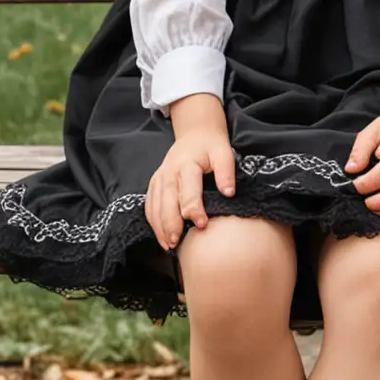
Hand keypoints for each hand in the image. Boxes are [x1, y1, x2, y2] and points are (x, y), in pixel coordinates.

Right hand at [145, 98, 234, 251]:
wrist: (195, 134)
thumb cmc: (211, 147)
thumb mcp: (224, 152)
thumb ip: (226, 172)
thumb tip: (229, 193)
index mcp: (187, 163)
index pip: (188, 189)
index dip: (194, 208)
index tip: (202, 225)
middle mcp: (169, 171)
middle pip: (167, 199)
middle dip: (170, 222)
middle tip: (176, 241)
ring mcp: (160, 178)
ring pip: (155, 204)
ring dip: (160, 226)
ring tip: (168, 245)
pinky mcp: (155, 184)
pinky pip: (150, 205)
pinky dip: (153, 222)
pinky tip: (161, 237)